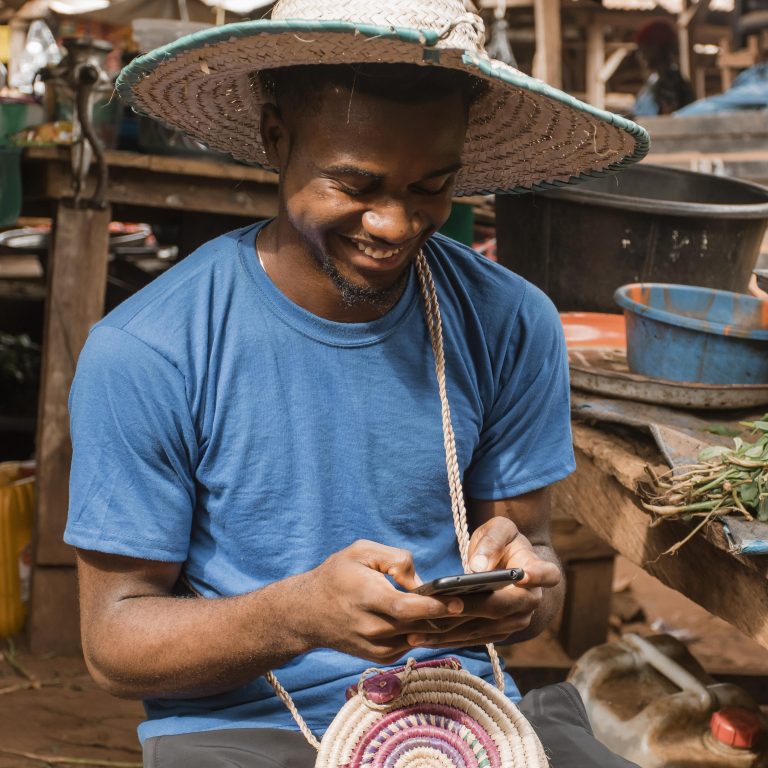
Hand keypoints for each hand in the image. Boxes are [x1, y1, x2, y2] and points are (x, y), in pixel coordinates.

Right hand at [290, 540, 465, 663]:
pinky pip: (412, 644)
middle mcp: (373, 629)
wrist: (307, 613)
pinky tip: (447, 621)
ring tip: (471, 612)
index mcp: (367, 599)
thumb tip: (421, 580)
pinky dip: (429, 634)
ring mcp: (377, 648)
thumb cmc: (337, 575)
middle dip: (449, 617)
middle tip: (480, 604)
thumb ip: (395, 559)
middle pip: (419, 627)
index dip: (435, 608)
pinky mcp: (381, 657)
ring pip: (420, 639)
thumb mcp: (361, 551)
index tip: (459, 601)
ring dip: (443, 628)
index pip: (407, 609)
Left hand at [406, 517, 561, 647]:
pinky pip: (472, 639)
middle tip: (435, 608)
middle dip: (467, 609)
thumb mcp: (499, 529)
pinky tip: (422, 638)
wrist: (508, 562)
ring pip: (483, 629)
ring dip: (449, 632)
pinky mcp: (498, 633)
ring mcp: (515, 621)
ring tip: (416, 632)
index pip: (546, 574)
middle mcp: (530, 601)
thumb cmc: (503, 541)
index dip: (536, 575)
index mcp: (538, 571)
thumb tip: (478, 567)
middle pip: (500, 608)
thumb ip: (492, 542)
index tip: (522, 574)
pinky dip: (448, 639)